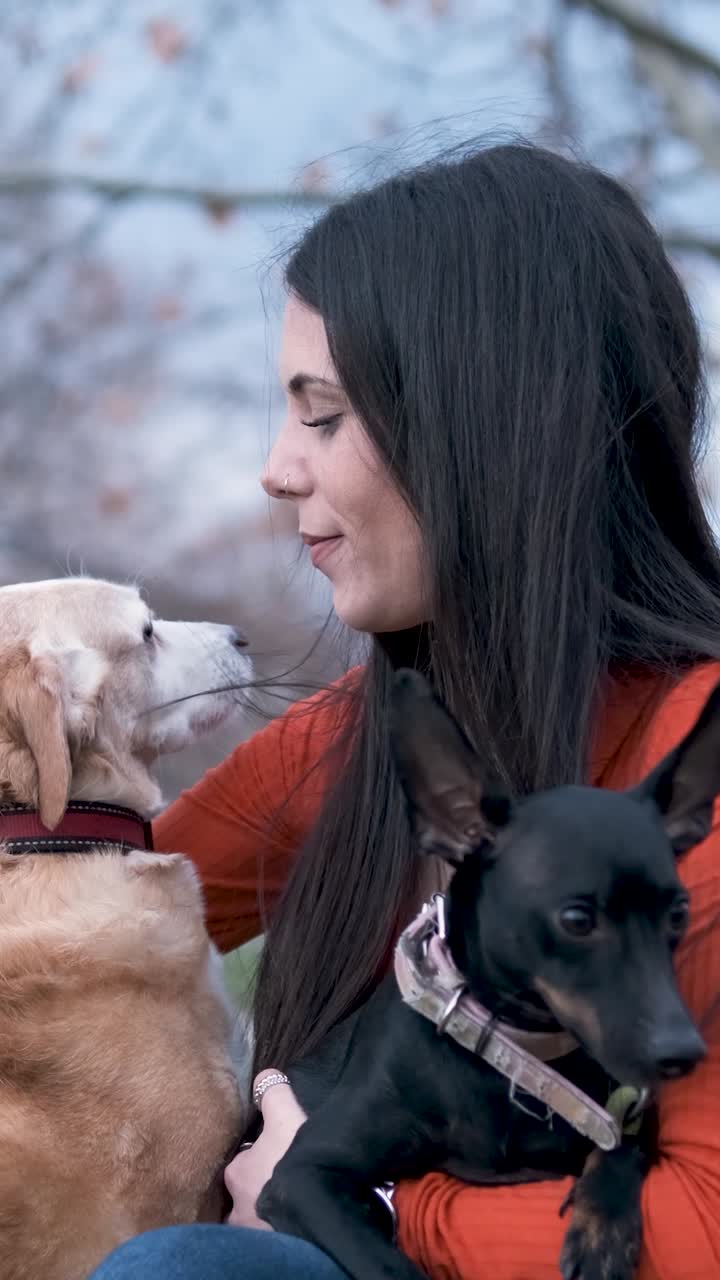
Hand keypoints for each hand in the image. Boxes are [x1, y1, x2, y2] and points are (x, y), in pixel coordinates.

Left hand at [224, 1069, 306, 1229]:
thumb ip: (274, 1093)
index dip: (258, 1155)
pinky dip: (275, 1233)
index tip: (273, 1155)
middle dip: (258, 1189)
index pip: (243, 1160)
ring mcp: (250, 1233)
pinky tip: (290, 1227)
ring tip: (287, 1206)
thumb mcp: (287, 1116)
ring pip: (255, 1219)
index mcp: (237, 1171)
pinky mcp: (265, 1252)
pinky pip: (267, 1239)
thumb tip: (265, 1074)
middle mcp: (236, 1207)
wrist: (313, 1215)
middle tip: (281, 1182)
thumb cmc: (296, 1162)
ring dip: (266, 1213)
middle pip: (247, 1192)